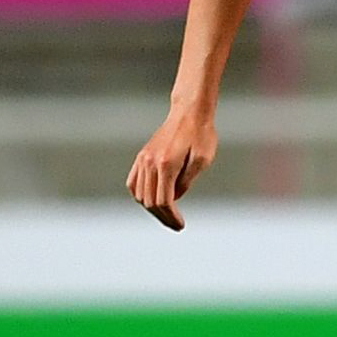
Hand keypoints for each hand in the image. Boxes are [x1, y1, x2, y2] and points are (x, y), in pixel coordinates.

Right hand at [128, 108, 217, 230]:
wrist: (189, 112)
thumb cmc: (201, 134)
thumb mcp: (203, 159)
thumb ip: (187, 181)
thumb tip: (174, 199)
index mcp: (167, 164)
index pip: (164, 201)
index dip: (171, 217)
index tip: (180, 225)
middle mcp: (150, 162)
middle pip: (150, 201)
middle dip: (163, 217)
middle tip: (176, 224)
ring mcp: (143, 158)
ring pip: (140, 194)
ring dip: (151, 208)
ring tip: (167, 214)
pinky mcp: (142, 156)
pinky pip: (133, 183)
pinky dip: (140, 195)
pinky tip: (152, 200)